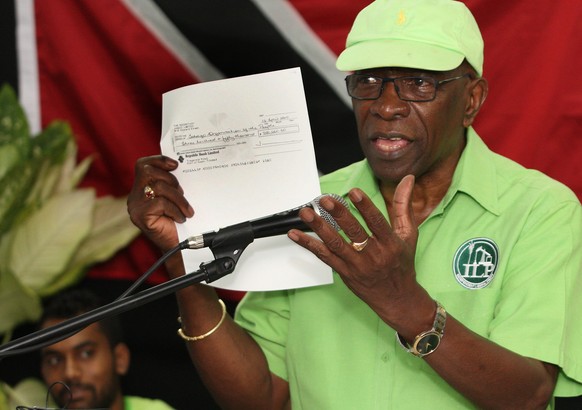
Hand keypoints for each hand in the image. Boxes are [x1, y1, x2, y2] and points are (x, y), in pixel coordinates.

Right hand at [127, 155, 193, 251]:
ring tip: (187, 210)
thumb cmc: (179, 222)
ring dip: (178, 198)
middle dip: (171, 180)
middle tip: (183, 193)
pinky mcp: (140, 217)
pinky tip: (180, 218)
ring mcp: (135, 207)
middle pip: (148, 172)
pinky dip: (174, 209)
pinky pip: (160, 203)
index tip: (176, 164)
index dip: (158, 160)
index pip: (143, 165)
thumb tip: (179, 166)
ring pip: (157, 187)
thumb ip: (171, 183)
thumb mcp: (175, 198)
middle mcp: (135, 196)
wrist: (179, 247)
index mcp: (142, 189)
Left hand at [288, 175, 425, 321]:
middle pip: (354, 233)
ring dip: (319, 228)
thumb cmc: (402, 264)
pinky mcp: (344, 272)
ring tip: (306, 213)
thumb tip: (408, 179)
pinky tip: (295, 234)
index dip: (366, 207)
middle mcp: (373, 254)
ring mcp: (356, 265)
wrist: (396, 298)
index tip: (354, 193)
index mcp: (390, 243)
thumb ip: (403, 206)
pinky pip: (324, 257)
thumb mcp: (408, 234)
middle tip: (325, 200)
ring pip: (336, 245)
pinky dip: (308, 244)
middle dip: (339, 215)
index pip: (377, 223)